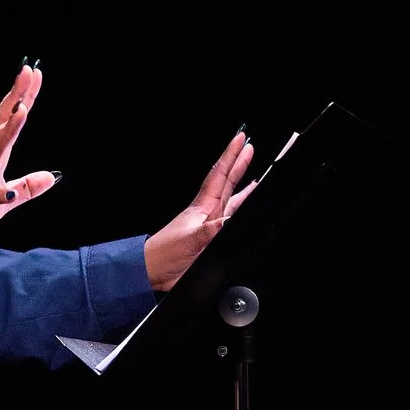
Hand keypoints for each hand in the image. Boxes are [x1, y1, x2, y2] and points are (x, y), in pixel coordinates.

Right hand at [0, 63, 59, 259]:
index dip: (22, 98)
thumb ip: (25, 187)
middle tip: (28, 71)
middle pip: (0, 123)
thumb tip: (51, 176)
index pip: (9, 122)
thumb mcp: (3, 201)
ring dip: (7, 131)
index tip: (34, 73)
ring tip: (22, 111)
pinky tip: (9, 194)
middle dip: (15, 98)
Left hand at [143, 128, 257, 290]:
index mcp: (202, 208)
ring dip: (242, 188)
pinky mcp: (209, 239)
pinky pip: (230, 219)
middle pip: (227, 183)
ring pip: (231, 201)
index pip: (220, 176)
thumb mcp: (189, 240)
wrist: (152, 270)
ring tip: (256, 178)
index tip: (240, 139)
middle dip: (238, 164)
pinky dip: (239, 212)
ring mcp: (209, 225)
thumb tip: (229, 220)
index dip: (230, 156)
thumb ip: (209, 231)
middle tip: (249, 147)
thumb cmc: (165, 253)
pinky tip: (244, 212)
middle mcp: (207, 213)